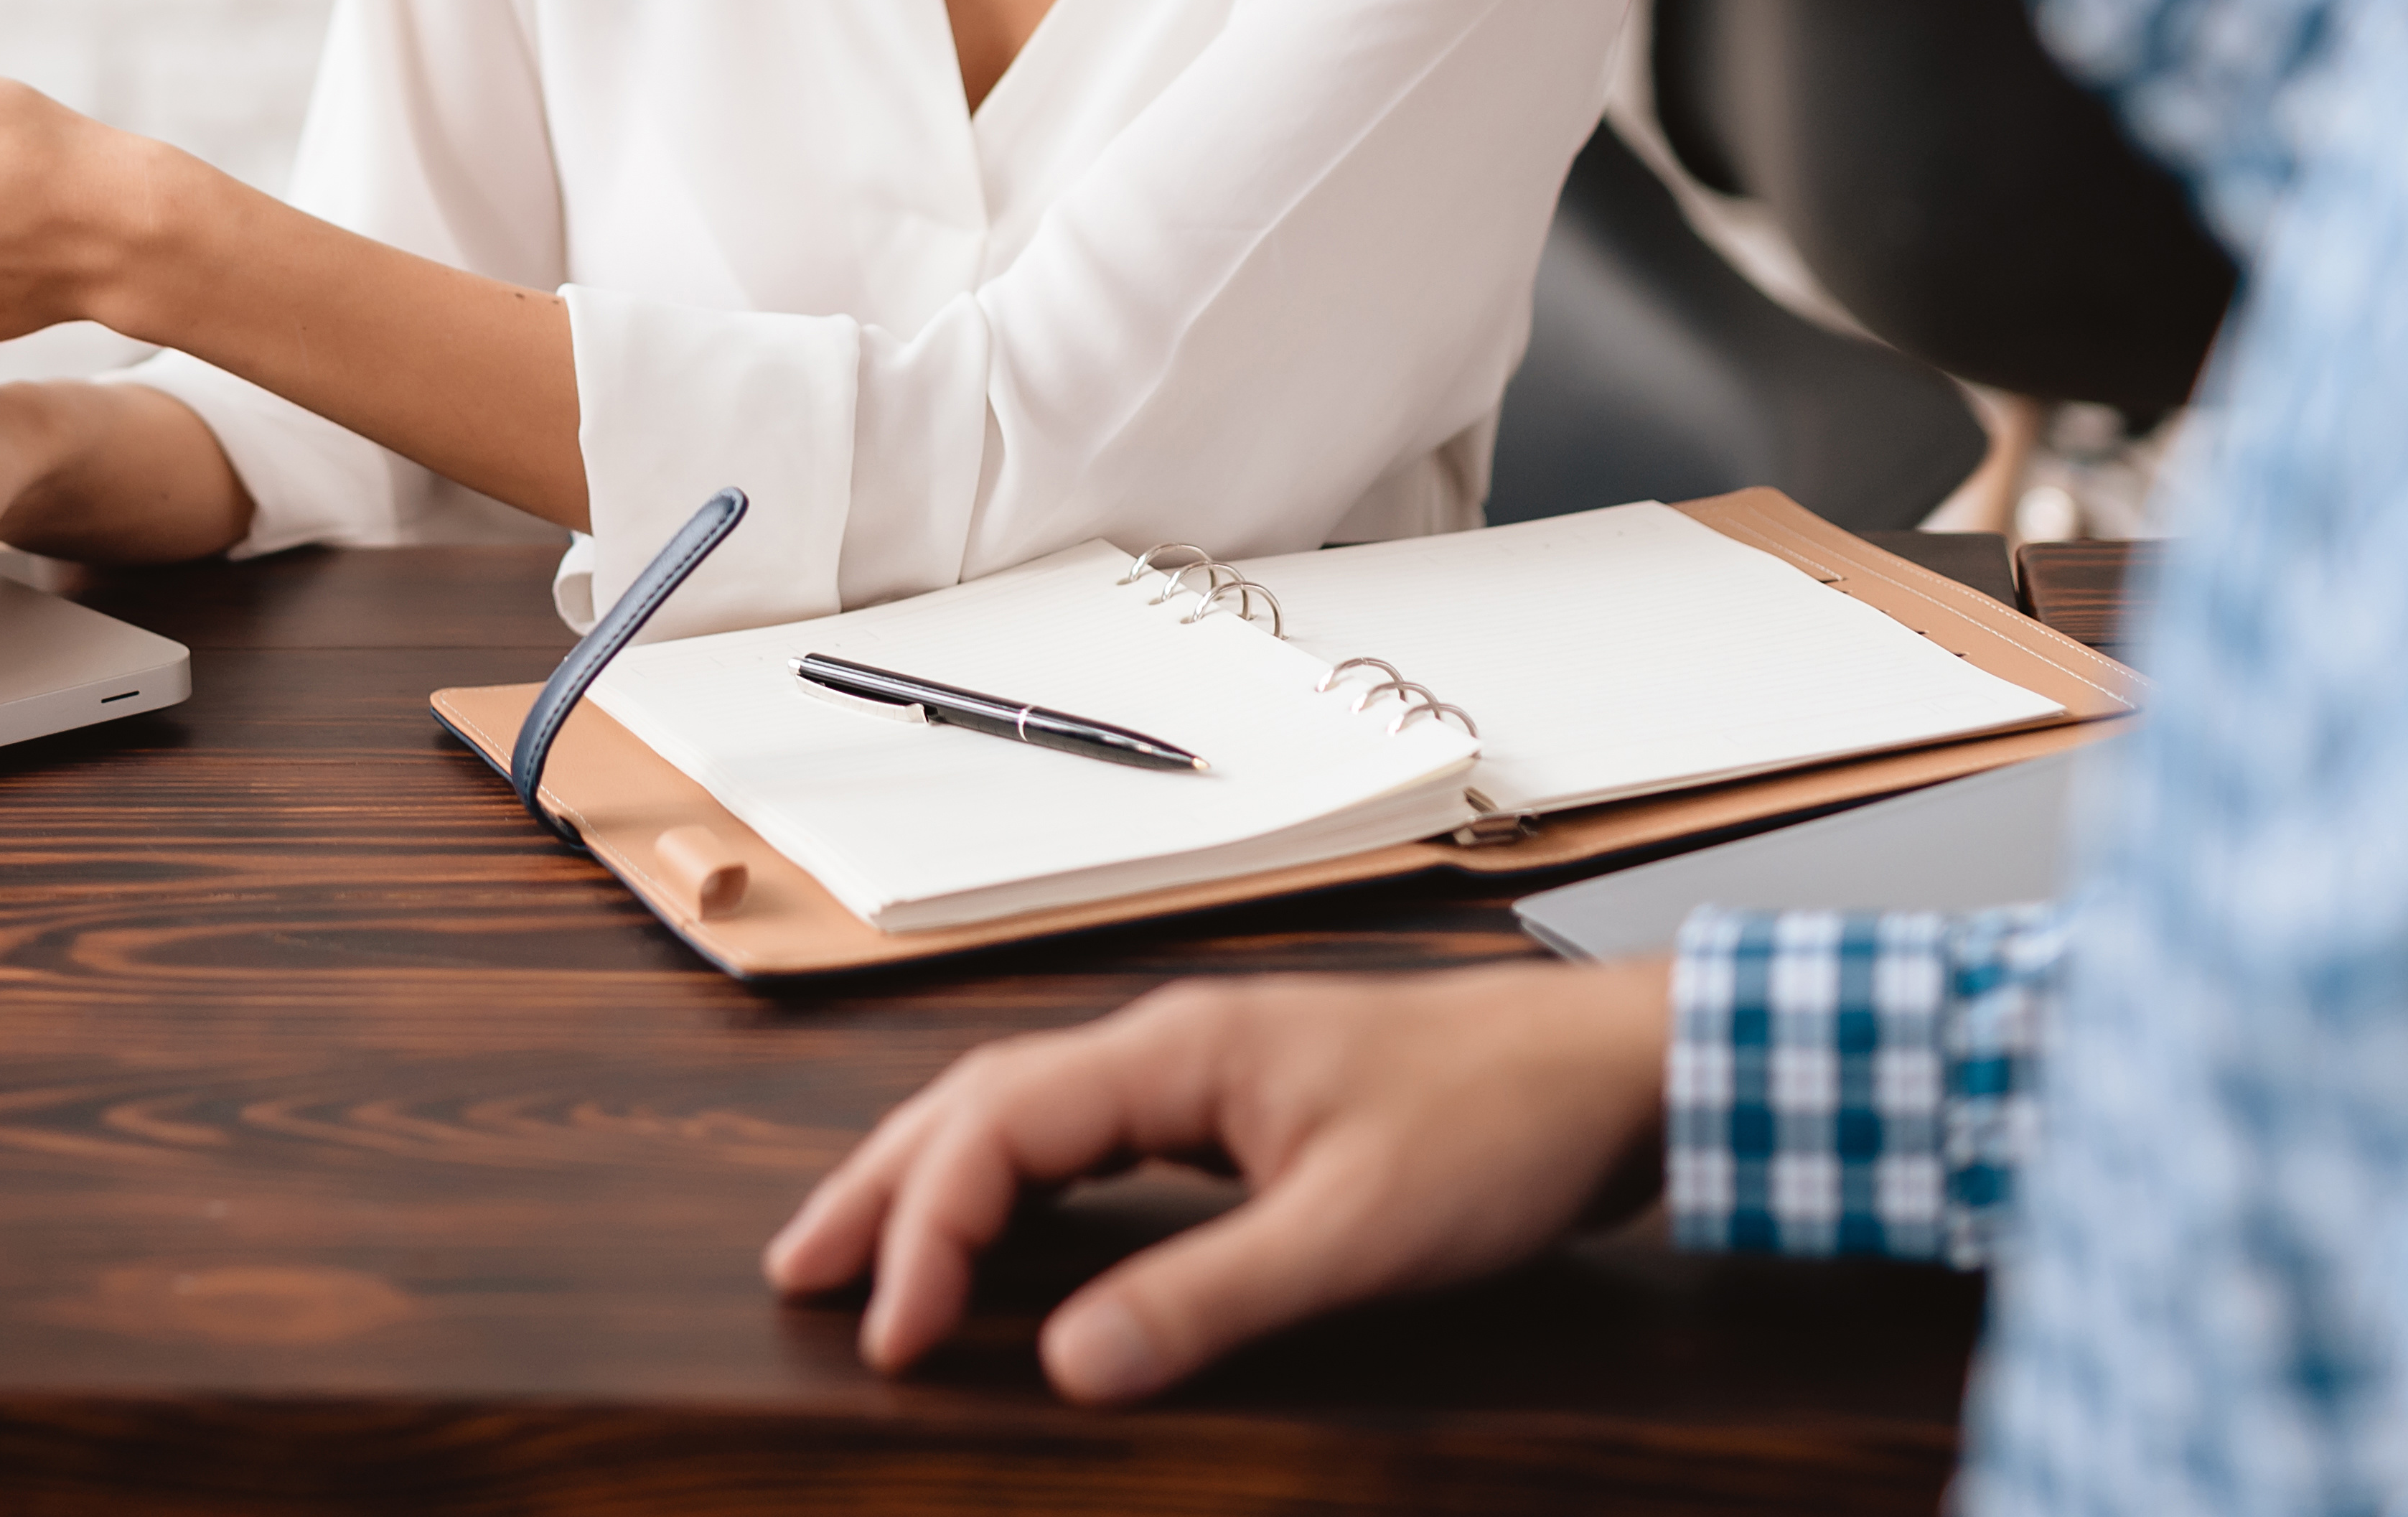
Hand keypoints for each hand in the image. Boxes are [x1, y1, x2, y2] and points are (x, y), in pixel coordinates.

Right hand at [765, 961, 1676, 1401]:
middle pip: (979, 1101)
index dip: (925, 1230)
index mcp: (1179, 1054)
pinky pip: (1087, 1133)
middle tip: (798, 1272)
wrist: (1609, 1071)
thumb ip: (1207, 1295)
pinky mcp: (1239, 1104)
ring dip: (936, 1176)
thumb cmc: (1501, 1128)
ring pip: (1025, 1110)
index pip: (996, 1128)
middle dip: (881, 1186)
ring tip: (864, 1250)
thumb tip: (1070, 1364)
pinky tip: (1005, 1227)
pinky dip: (1016, 1180)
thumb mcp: (1354, 1235)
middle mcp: (1172, 1044)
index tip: (892, 1335)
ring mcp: (1203, 1068)